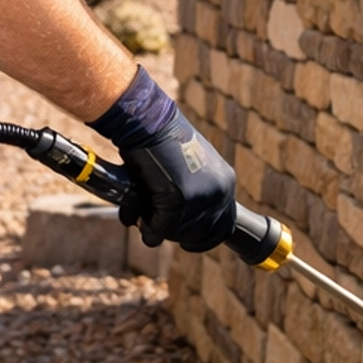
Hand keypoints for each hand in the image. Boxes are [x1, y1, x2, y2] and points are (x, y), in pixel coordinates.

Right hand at [113, 103, 236, 252]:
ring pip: (178, 233)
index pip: (223, 224)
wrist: (147, 122)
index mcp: (226, 182)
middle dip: (177, 234)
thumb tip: (174, 220)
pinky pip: (160, 228)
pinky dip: (147, 228)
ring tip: (141, 217)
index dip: (201, 236)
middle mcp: (220, 191)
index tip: (184, 240)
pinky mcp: (178, 199)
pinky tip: (136, 218)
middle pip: (201, 233)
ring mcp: (201, 197)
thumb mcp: (186, 166)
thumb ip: (189, 191)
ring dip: (158, 229)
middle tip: (157, 226)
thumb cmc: (159, 140)